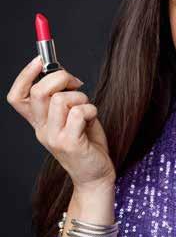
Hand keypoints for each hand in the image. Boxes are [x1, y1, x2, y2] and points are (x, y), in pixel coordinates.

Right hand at [6, 55, 115, 189]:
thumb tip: (62, 73)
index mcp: (39, 122)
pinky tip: (92, 119)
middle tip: (77, 84)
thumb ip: (64, 98)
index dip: (25, 75)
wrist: (96, 176)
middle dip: (61, 77)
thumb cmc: (87, 144)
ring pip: (61, 99)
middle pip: (39, 91)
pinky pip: (78, 112)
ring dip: (81, 97)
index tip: (40, 60)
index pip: (17, 96)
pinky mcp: (69, 143)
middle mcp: (41, 129)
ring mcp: (54, 137)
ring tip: (87, 110)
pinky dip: (90, 110)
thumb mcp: (72, 117)